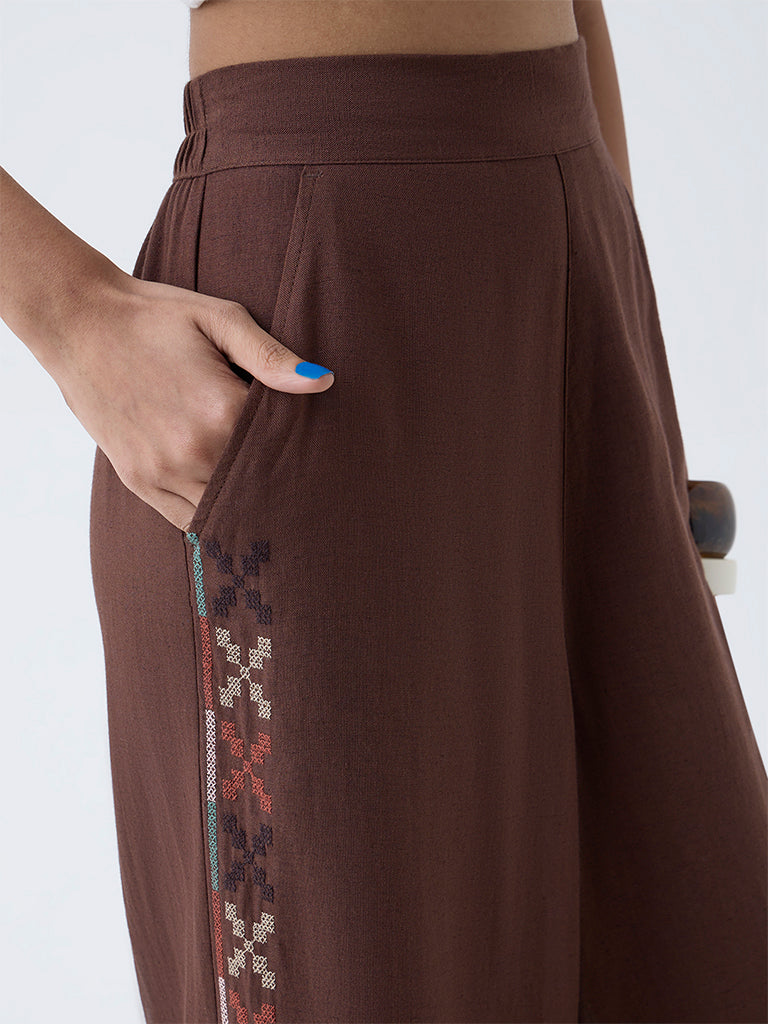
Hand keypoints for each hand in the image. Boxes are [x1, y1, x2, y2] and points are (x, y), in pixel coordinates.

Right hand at [53, 271, 333, 531]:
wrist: (78, 322)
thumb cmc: (154, 315)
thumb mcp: (220, 318)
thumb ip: (271, 356)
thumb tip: (322, 382)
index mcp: (220, 410)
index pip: (282, 449)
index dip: (302, 451)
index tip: (321, 457)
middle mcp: (193, 450)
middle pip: (257, 486)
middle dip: (280, 485)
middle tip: (308, 490)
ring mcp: (162, 471)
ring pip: (225, 510)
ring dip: (247, 504)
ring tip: (272, 498)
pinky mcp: (139, 481)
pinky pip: (188, 519)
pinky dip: (212, 515)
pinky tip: (230, 505)